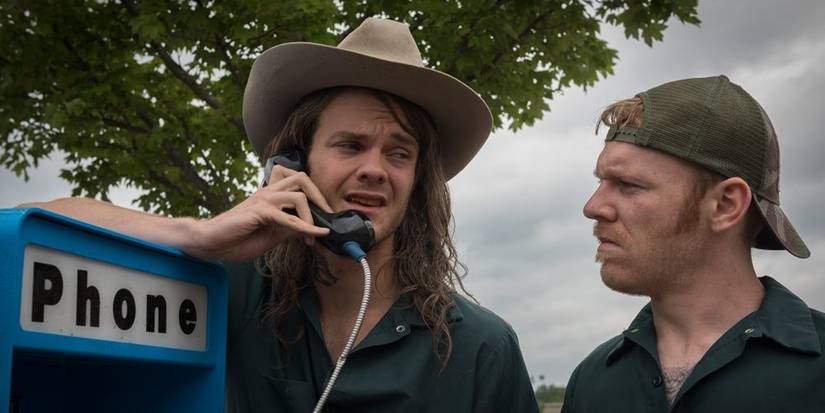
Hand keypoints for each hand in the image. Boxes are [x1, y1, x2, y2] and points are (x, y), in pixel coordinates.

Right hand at [186, 165, 330, 260]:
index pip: (299, 184)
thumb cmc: (238, 238)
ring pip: (298, 196)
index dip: (316, 198)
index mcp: (271, 196)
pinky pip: (287, 217)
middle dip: (319, 196)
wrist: (212, 243)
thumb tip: (312, 229)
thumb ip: (291, 228)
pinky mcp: (258, 212)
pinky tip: (313, 236)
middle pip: (301, 178)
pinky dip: (304, 227)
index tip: (324, 220)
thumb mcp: (273, 235)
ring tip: (315, 235)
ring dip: (312, 217)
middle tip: (327, 216)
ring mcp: (263, 200)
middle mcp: (268, 192)